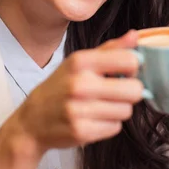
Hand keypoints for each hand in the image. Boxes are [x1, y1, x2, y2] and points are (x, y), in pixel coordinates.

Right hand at [13, 31, 142, 152]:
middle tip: (117, 93)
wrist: (32, 120)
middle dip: (130, 92)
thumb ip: (110, 49)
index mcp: (81, 61)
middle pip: (135, 90)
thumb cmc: (60, 87)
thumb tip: (135, 36)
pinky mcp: (82, 132)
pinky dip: (108, 125)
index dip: (134, 68)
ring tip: (102, 106)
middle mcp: (79, 84)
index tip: (126, 72)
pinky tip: (94, 119)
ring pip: (126, 110)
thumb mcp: (79, 62)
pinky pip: (115, 127)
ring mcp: (79, 109)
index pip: (130, 61)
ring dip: (119, 110)